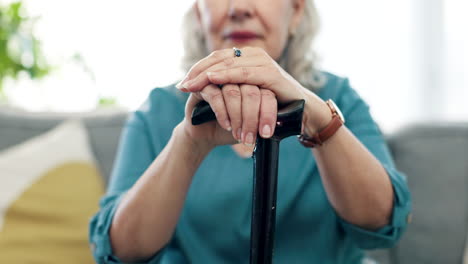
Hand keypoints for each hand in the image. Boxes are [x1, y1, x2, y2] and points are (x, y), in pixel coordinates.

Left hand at [176, 47, 305, 103]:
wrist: (301, 111)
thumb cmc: (271, 104)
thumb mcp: (247, 93)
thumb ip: (231, 86)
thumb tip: (205, 87)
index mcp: (246, 57)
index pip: (216, 58)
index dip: (197, 69)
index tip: (182, 83)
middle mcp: (254, 55)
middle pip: (219, 60)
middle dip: (197, 73)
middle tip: (182, 86)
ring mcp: (263, 62)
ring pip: (229, 65)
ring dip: (207, 75)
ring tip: (191, 85)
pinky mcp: (271, 74)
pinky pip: (244, 74)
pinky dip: (227, 76)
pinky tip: (213, 79)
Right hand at [182, 83, 277, 148]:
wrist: (208, 133)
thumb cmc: (234, 127)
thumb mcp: (254, 125)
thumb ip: (268, 119)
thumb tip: (289, 126)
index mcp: (257, 81)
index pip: (267, 94)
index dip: (268, 114)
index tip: (266, 134)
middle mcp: (240, 74)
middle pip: (252, 91)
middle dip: (251, 119)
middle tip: (249, 138)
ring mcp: (221, 77)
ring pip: (234, 92)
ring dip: (236, 117)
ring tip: (238, 135)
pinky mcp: (204, 84)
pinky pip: (216, 94)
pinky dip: (222, 112)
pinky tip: (226, 126)